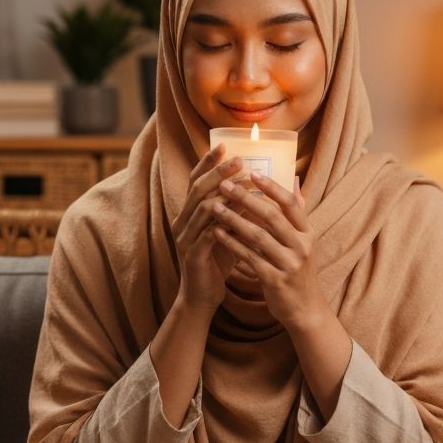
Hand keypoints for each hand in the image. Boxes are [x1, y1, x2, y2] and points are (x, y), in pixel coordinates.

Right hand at [173, 145, 246, 310]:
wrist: (202, 296)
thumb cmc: (218, 261)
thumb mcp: (230, 231)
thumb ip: (239, 210)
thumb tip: (259, 187)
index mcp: (190, 213)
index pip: (196, 181)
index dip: (208, 163)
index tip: (225, 146)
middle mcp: (182, 221)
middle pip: (198, 189)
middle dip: (218, 172)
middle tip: (239, 159)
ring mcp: (184, 237)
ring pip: (201, 208)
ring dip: (223, 193)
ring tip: (243, 182)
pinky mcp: (192, 254)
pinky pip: (206, 233)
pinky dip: (222, 222)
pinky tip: (238, 215)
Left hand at [211, 172, 328, 328]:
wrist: (304, 309)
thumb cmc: (297, 270)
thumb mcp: (303, 241)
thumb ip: (297, 211)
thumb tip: (293, 177)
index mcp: (308, 233)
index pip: (291, 204)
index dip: (271, 187)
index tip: (251, 171)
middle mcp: (302, 246)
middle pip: (272, 216)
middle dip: (246, 198)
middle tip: (225, 184)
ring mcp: (289, 263)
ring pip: (258, 236)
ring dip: (234, 219)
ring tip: (214, 207)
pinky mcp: (275, 280)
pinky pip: (250, 257)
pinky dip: (232, 244)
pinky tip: (216, 233)